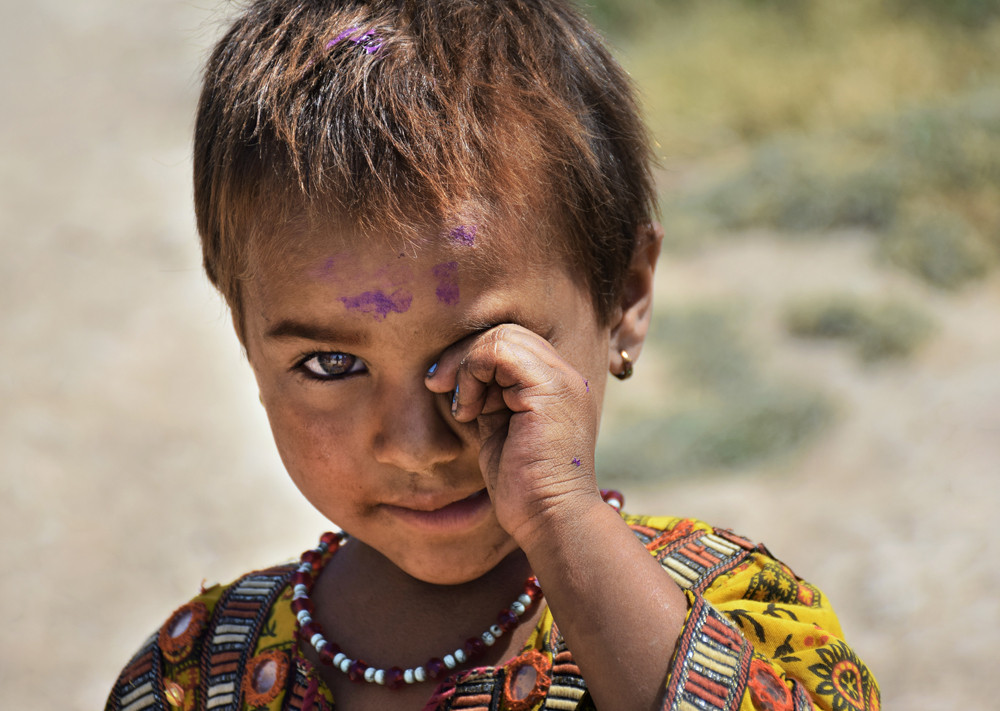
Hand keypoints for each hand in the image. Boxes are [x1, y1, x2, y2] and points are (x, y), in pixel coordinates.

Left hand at [426, 324, 602, 547]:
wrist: (550, 520)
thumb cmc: (523, 488)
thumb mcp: (498, 431)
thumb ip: (488, 399)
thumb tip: (457, 376)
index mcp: (556, 384)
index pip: (511, 342)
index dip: (472, 357)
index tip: (444, 388)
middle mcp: (565, 375)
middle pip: (506, 331)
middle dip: (463, 354)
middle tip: (437, 385)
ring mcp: (562, 379)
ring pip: (502, 336)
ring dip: (466, 365)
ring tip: (461, 405)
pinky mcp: (550, 389)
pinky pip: (501, 352)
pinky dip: (473, 372)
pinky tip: (468, 409)